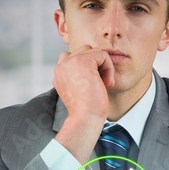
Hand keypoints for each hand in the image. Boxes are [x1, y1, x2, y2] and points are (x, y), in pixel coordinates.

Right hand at [53, 45, 113, 162]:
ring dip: (103, 65)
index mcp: (59, 73)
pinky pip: (102, 54)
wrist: (85, 118)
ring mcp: (71, 61)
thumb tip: (93, 68)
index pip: (73, 57)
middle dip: (96, 64)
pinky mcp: (84, 61)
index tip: (92, 84)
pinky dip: (109, 68)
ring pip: (93, 51)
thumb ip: (78, 76)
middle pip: (84, 51)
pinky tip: (107, 83)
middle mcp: (62, 65)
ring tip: (105, 83)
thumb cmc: (85, 110)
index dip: (87, 67)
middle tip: (101, 83)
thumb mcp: (77, 91)